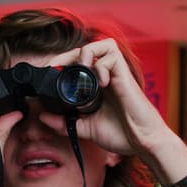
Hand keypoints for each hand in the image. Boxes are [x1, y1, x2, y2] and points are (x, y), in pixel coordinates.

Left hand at [37, 39, 176, 159]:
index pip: (78, 63)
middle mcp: (107, 76)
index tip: (48, 72)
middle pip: (86, 50)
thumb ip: (65, 123)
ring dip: (86, 53)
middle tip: (54, 68)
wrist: (143, 141)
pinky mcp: (125, 75)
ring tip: (80, 71)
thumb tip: (42, 116)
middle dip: (67, 56)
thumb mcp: (86, 128)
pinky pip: (111, 56)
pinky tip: (101, 83)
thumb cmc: (122, 134)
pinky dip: (101, 66)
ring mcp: (116, 74)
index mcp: (98, 85)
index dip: (62, 63)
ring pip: (101, 44)